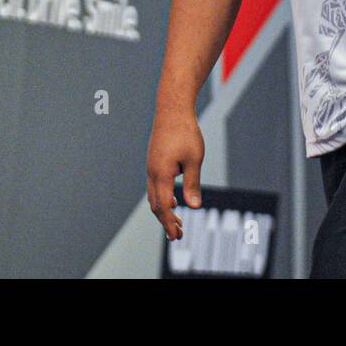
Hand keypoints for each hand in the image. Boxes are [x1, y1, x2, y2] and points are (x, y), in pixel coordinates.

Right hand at [146, 113, 204, 239]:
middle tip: (177, 235)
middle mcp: (152, 172)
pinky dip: (162, 198)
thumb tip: (194, 206)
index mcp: (161, 174)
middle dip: (166, 221)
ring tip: (177, 222)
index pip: (163, 207)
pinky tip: (173, 201)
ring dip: (164, 211)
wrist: (172, 109)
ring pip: (154, 196)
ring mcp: (151, 167)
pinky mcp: (154, 161)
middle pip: (155, 205)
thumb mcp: (194, 159)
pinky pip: (155, 186)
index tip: (176, 235)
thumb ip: (192, 184)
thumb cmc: (185, 133)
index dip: (169, 223)